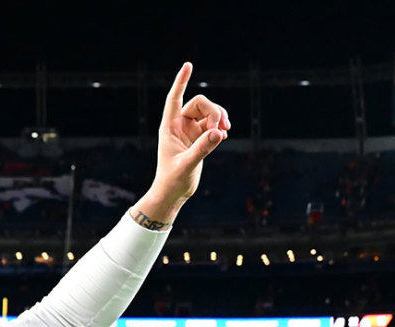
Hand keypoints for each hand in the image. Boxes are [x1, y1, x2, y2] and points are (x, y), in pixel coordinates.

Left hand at [133, 63, 230, 224]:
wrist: (174, 193)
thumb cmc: (173, 180)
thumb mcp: (187, 165)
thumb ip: (202, 149)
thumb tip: (218, 132)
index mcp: (169, 127)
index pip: (174, 98)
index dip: (181, 82)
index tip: (188, 65)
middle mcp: (179, 125)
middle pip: (200, 104)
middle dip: (214, 111)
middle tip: (220, 128)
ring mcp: (190, 131)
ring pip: (209, 113)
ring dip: (220, 116)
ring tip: (225, 130)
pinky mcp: (200, 138)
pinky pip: (214, 124)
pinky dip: (220, 126)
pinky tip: (223, 135)